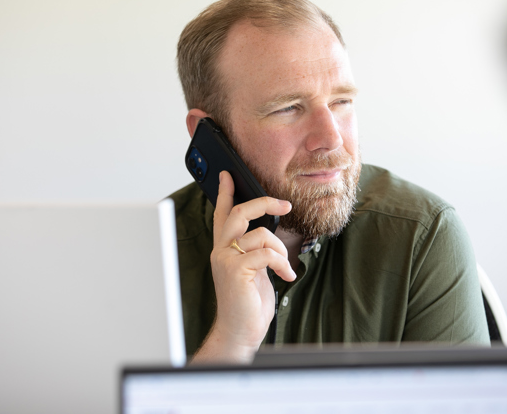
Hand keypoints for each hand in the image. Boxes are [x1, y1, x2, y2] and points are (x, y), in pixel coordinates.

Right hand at [191, 171, 294, 363]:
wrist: (239, 331)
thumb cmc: (247, 303)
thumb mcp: (253, 271)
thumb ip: (254, 251)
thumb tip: (269, 235)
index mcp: (224, 249)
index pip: (222, 215)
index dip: (225, 194)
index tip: (227, 175)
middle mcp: (221, 251)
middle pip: (239, 213)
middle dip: (264, 203)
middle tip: (284, 204)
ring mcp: (226, 259)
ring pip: (260, 234)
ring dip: (280, 249)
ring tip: (284, 267)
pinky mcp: (235, 270)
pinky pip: (266, 253)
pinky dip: (282, 263)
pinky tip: (285, 276)